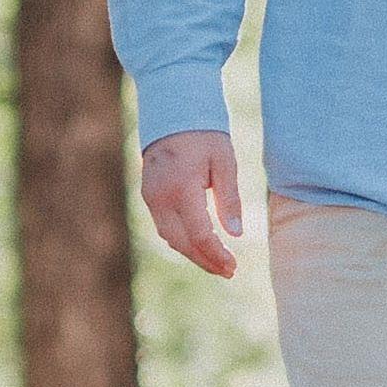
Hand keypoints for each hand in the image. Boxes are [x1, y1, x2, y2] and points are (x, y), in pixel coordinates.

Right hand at [138, 126, 247, 276]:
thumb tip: (236, 234)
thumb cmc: (204, 136)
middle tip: (229, 271)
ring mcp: (150, 198)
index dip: (216, 254)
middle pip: (182, 242)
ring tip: (218, 264)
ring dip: (193, 254)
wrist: (173, 115)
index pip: (199, 234)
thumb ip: (229, 199)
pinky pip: (164, 227)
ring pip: (170, 238)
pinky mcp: (149, 197)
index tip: (234, 265)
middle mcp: (161, 197)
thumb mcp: (225, 162)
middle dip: (205, 261)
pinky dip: (182, 241)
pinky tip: (201, 247)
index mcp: (182, 188)